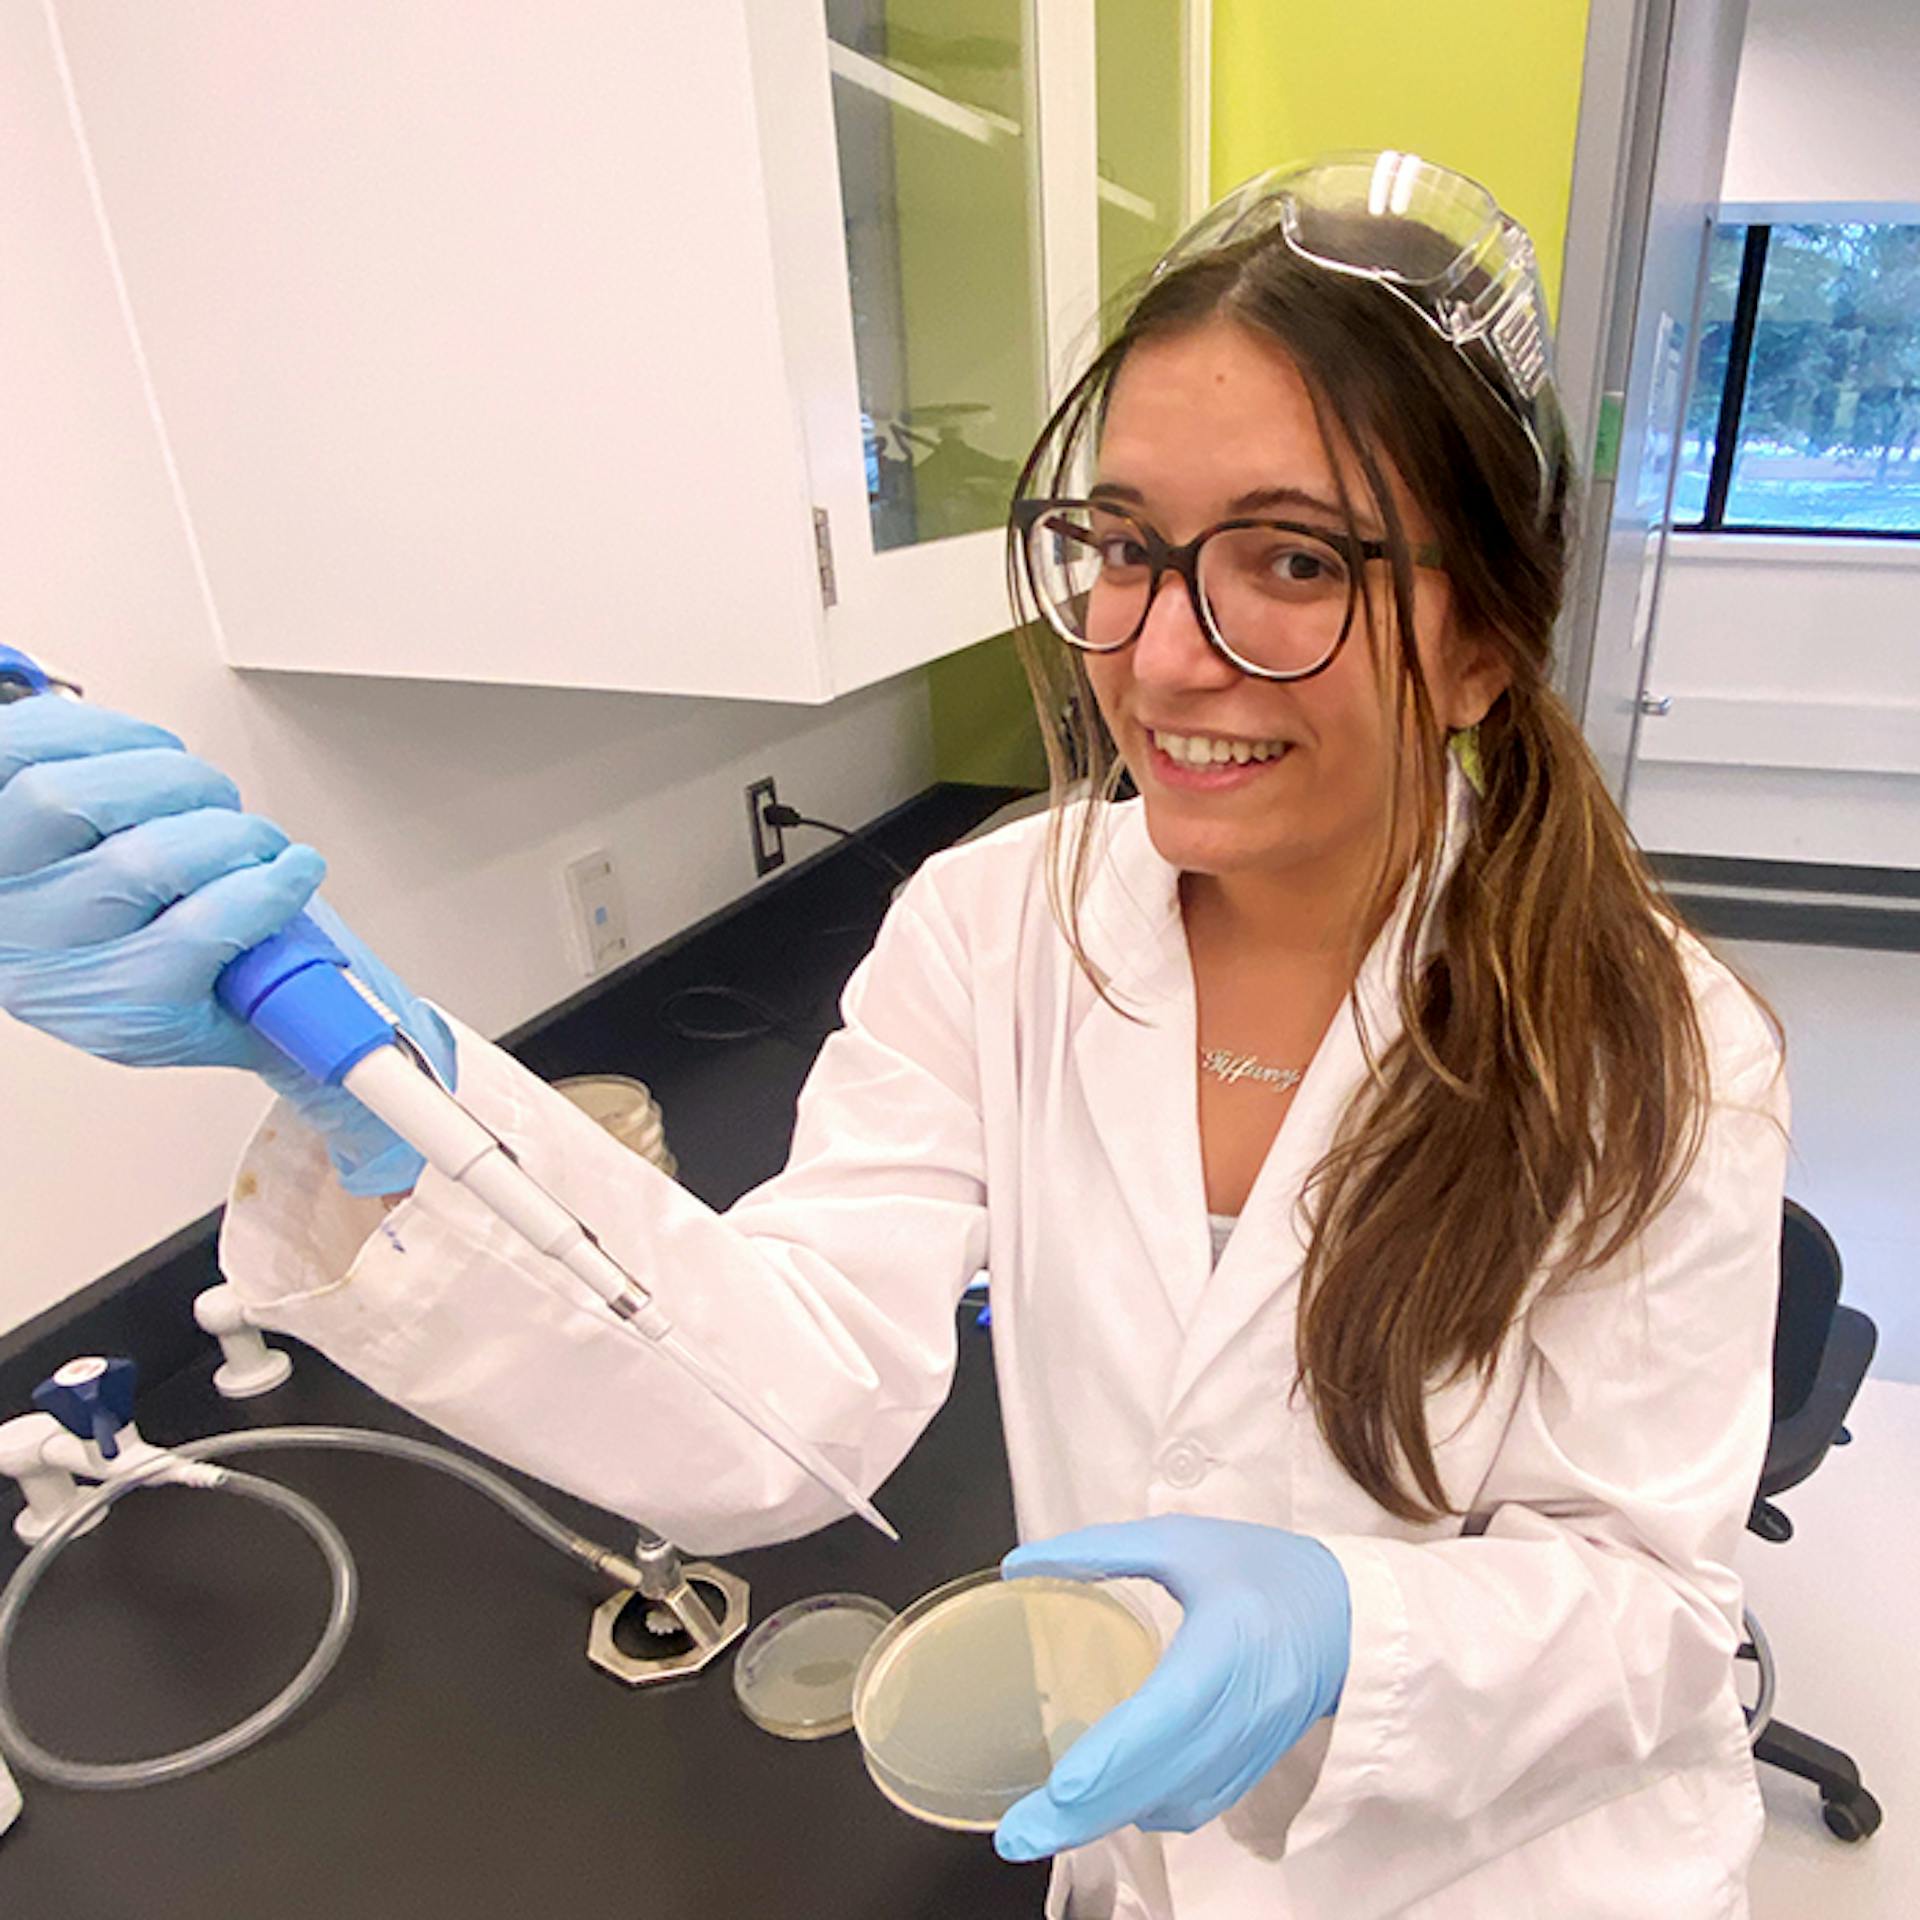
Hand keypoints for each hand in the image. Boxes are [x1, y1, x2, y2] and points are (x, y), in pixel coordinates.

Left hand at [0, 698, 451, 1192]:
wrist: (20, 936)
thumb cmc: (121, 970)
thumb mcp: (209, 1019)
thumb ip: (296, 1027)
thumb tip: (392, 1074)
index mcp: (113, 1005)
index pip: (198, 941)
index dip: (264, 891)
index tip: (299, 870)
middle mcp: (40, 944)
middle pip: (144, 861)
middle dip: (227, 834)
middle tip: (251, 837)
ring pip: (81, 796)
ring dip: (169, 777)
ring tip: (194, 794)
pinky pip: (38, 742)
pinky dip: (104, 732)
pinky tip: (135, 757)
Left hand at [993, 1516, 1351, 1860]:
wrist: (1350, 1614)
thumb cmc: (1263, 1570)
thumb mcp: (1182, 1541)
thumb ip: (1099, 1550)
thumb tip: (1018, 1565)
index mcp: (1227, 1646)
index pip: (1167, 1713)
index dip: (1114, 1756)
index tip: (1060, 1787)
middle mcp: (1243, 1712)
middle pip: (1160, 1779)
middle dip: (1085, 1815)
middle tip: (1018, 1835)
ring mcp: (1251, 1750)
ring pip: (1175, 1804)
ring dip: (1110, 1819)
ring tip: (1044, 1825)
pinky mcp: (1252, 1768)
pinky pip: (1194, 1807)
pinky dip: (1146, 1812)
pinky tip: (1106, 1805)